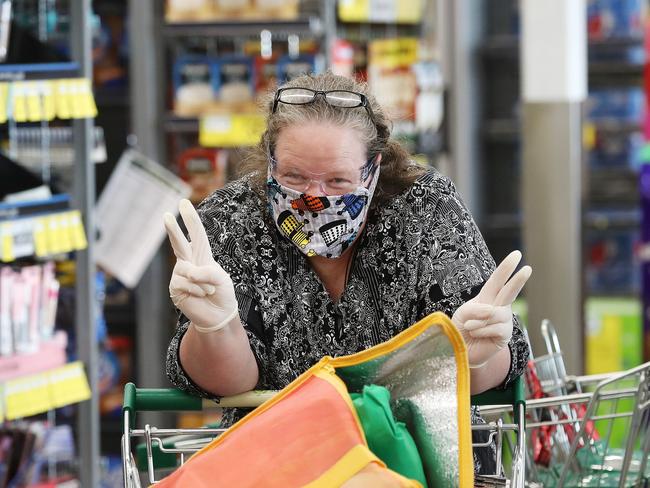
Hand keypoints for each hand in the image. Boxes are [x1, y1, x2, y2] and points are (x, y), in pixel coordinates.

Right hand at [163, 199, 237, 332]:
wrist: (217, 316)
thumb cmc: (222, 293)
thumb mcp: (222, 279)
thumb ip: (208, 272)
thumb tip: (190, 273)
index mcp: (202, 256)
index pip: (196, 234)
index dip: (191, 219)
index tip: (184, 202)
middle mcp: (188, 262)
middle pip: (179, 243)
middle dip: (173, 230)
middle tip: (166, 215)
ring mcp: (180, 275)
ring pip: (188, 271)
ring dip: (203, 283)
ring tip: (208, 291)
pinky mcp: (175, 288)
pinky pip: (185, 284)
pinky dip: (197, 290)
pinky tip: (200, 296)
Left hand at [451, 250, 531, 367]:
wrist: (461, 351)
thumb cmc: (460, 329)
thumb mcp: (462, 313)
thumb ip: (475, 308)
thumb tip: (492, 310)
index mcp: (487, 298)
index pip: (497, 280)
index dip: (506, 267)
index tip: (516, 255)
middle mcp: (499, 307)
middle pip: (509, 291)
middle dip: (518, 280)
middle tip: (527, 268)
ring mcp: (504, 321)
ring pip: (495, 314)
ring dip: (478, 322)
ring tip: (470, 328)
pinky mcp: (505, 335)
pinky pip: (494, 328)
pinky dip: (481, 331)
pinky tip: (477, 335)